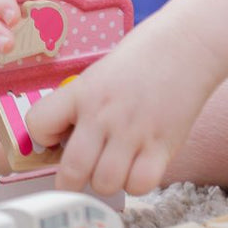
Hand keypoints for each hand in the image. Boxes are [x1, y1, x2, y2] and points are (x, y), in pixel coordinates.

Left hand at [25, 15, 223, 196]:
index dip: (44, 138)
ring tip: (115, 164)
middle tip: (82, 171)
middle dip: (71, 180)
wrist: (188, 42)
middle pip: (71, 171)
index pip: (38, 125)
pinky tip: (140, 165)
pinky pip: (140, 185)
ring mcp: (133, 132)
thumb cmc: (145, 53)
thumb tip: (67, 136)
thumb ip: (83, 103)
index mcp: (83, 90)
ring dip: (107, 181)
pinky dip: (137, 183)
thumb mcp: (101, 71)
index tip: (57, 139)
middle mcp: (103, 114)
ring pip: (104, 183)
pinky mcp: (163, 145)